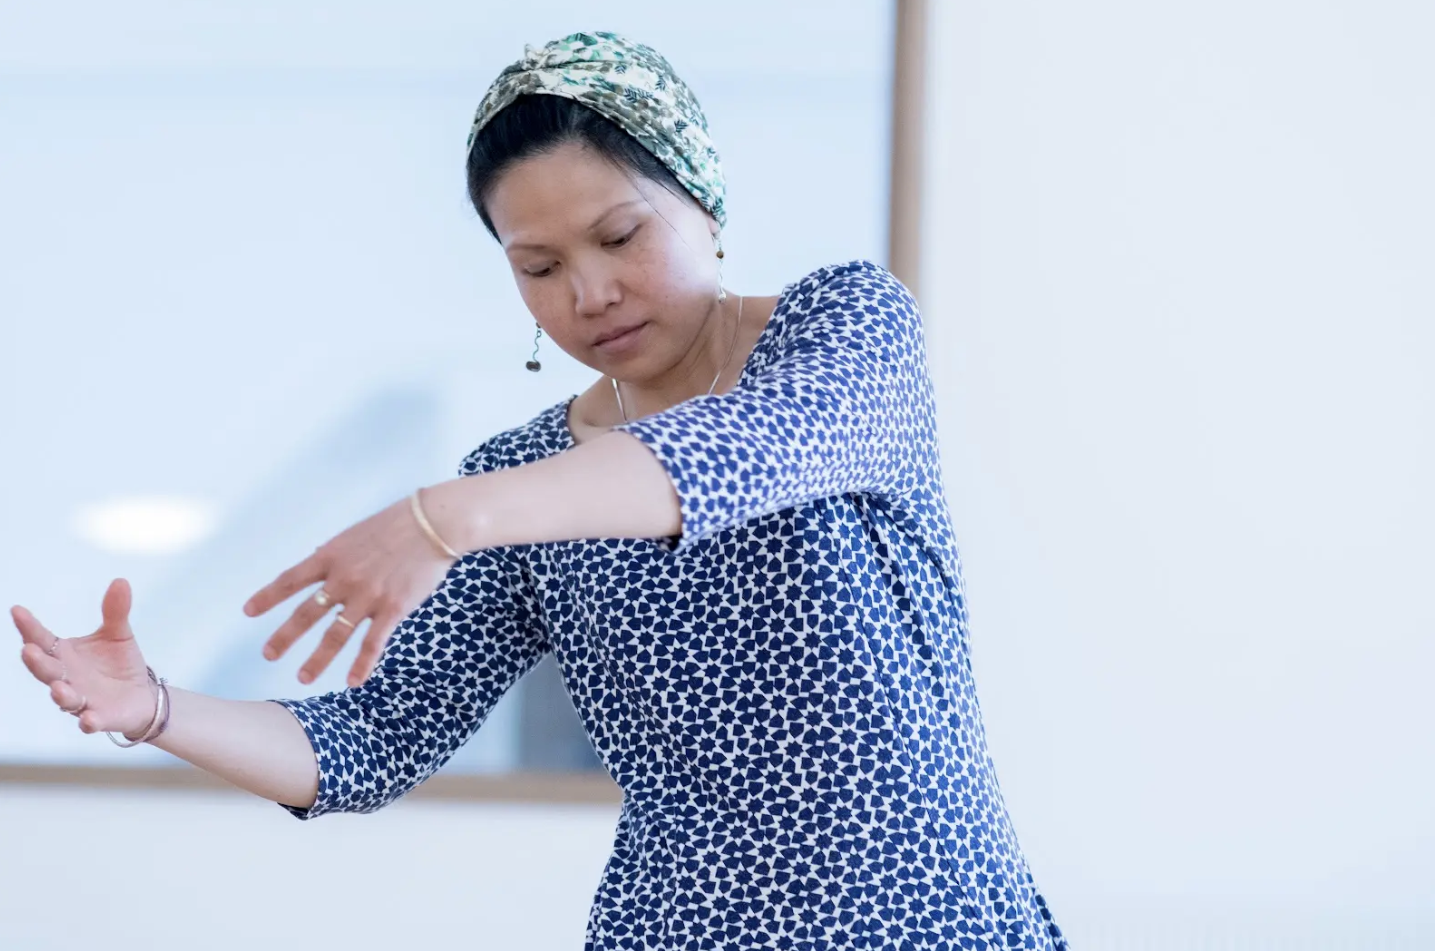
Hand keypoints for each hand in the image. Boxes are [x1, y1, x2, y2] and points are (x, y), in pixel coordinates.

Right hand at [12, 579, 158, 737]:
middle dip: (37, 662)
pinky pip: (91, 721)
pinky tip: (89, 720)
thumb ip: (115, 610)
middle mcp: (66, 678)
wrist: (141, 695)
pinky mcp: (100, 717)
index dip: (28, 626)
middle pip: (46, 671)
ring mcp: (81, 700)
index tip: (17, 610)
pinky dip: (89, 721)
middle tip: (28, 650)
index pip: (41, 639)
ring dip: (60, 694)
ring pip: (65, 698)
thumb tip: (121, 580)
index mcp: (64, 655)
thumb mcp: (118, 634)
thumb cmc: (119, 664)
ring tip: (58, 688)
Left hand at [243, 490, 457, 687]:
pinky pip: (373, 643)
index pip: (290, 580)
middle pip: (306, 613)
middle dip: (285, 637)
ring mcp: (368, 595)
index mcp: (331, 555)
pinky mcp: (393, 608)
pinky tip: (353, 681)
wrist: (434, 523)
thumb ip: (336, 554)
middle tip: (268, 655)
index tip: (248, 612)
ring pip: (336, 635)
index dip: (268, 597)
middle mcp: (344, 578)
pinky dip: (361, 664)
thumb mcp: (356, 534)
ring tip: (303, 678)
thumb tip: (317, 564)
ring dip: (317, 659)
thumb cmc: (397, 524)